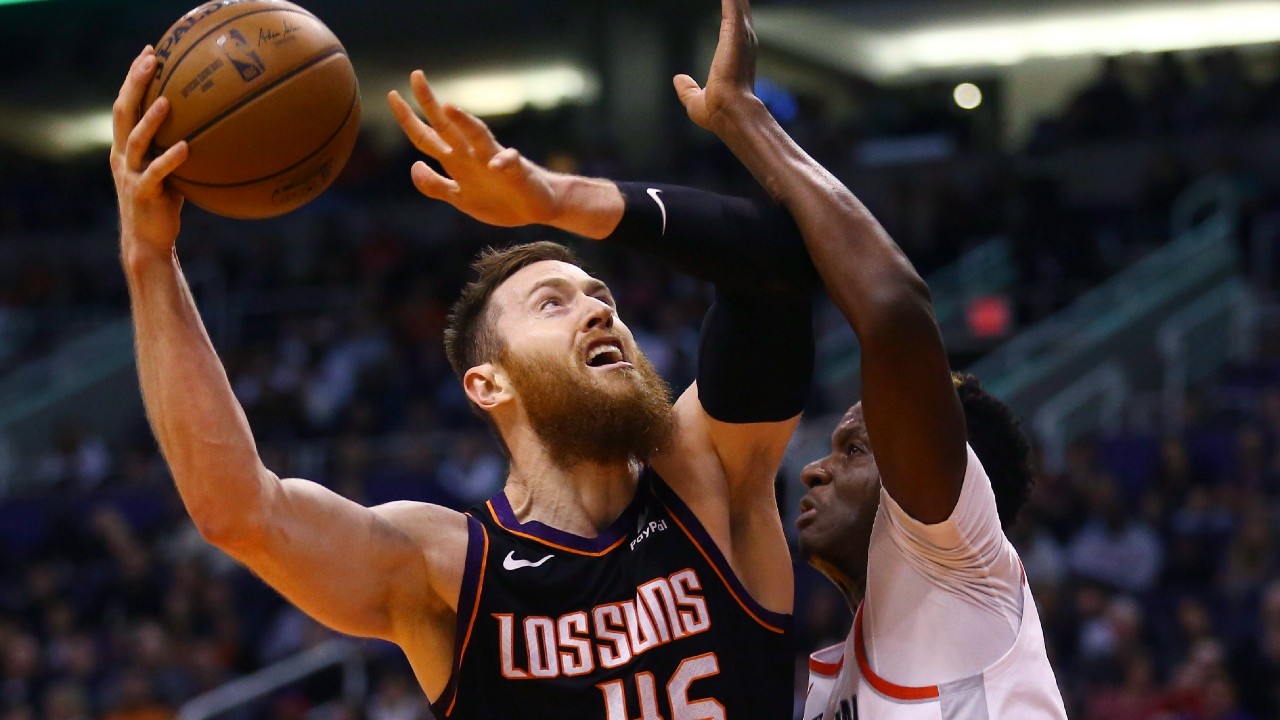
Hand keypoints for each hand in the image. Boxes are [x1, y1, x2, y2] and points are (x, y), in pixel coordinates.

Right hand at [110, 46, 188, 259]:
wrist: (148, 241)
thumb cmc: (163, 204)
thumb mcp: (170, 170)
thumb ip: (178, 147)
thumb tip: (213, 128)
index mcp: (125, 147)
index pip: (126, 103)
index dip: (134, 77)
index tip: (150, 52)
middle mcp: (122, 156)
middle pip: (123, 111)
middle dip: (135, 83)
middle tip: (152, 60)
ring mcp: (129, 174)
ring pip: (135, 140)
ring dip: (150, 119)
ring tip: (167, 101)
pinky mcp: (143, 194)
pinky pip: (156, 173)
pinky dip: (170, 159)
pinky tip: (186, 147)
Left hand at [387, 71, 558, 226]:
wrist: (538, 205)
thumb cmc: (500, 200)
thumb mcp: (460, 198)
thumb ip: (435, 186)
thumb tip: (414, 165)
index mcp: (456, 162)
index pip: (426, 136)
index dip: (408, 119)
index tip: (393, 95)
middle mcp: (472, 155)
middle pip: (446, 127)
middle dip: (429, 103)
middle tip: (415, 76)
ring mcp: (494, 161)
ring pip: (477, 136)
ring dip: (464, 122)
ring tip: (449, 108)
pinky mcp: (516, 172)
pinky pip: (509, 163)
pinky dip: (503, 162)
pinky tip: (496, 164)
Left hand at [674, 0, 761, 132]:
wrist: (730, 113)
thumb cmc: (718, 111)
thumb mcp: (695, 100)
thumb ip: (687, 89)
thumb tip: (678, 79)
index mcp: (737, 56)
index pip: (734, 25)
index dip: (733, 10)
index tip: (730, 0)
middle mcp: (744, 41)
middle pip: (739, 6)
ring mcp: (742, 34)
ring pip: (738, 0)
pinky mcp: (735, 29)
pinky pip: (732, 1)